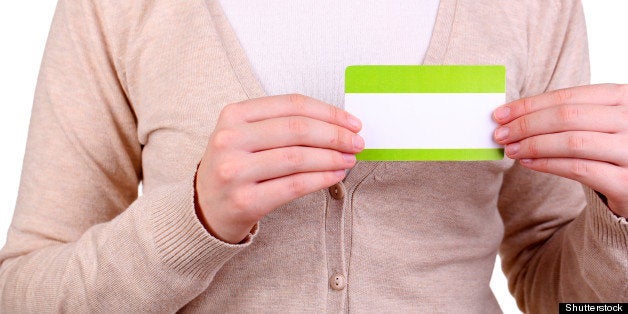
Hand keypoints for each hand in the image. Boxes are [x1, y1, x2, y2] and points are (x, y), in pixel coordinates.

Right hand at [195, 94, 363, 242]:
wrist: (205, 210)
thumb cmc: (234, 168)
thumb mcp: (244, 135)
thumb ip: (281, 124)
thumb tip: (336, 124)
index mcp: (233, 115)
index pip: (291, 105)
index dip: (328, 112)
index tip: (352, 122)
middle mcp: (230, 140)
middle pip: (297, 130)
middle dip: (335, 135)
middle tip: (357, 142)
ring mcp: (235, 171)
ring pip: (298, 158)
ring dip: (332, 158)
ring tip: (349, 159)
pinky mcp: (245, 201)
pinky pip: (294, 186)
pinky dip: (321, 179)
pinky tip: (335, 175)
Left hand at [493, 84, 627, 216]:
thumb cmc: (613, 147)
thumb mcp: (599, 121)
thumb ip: (568, 115)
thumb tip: (512, 115)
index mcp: (624, 98)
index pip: (567, 97)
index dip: (529, 105)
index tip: (500, 114)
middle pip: (566, 117)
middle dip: (526, 125)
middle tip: (500, 134)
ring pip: (572, 143)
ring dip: (533, 145)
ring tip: (510, 149)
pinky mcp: (626, 182)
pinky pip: (578, 169)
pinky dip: (548, 165)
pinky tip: (528, 163)